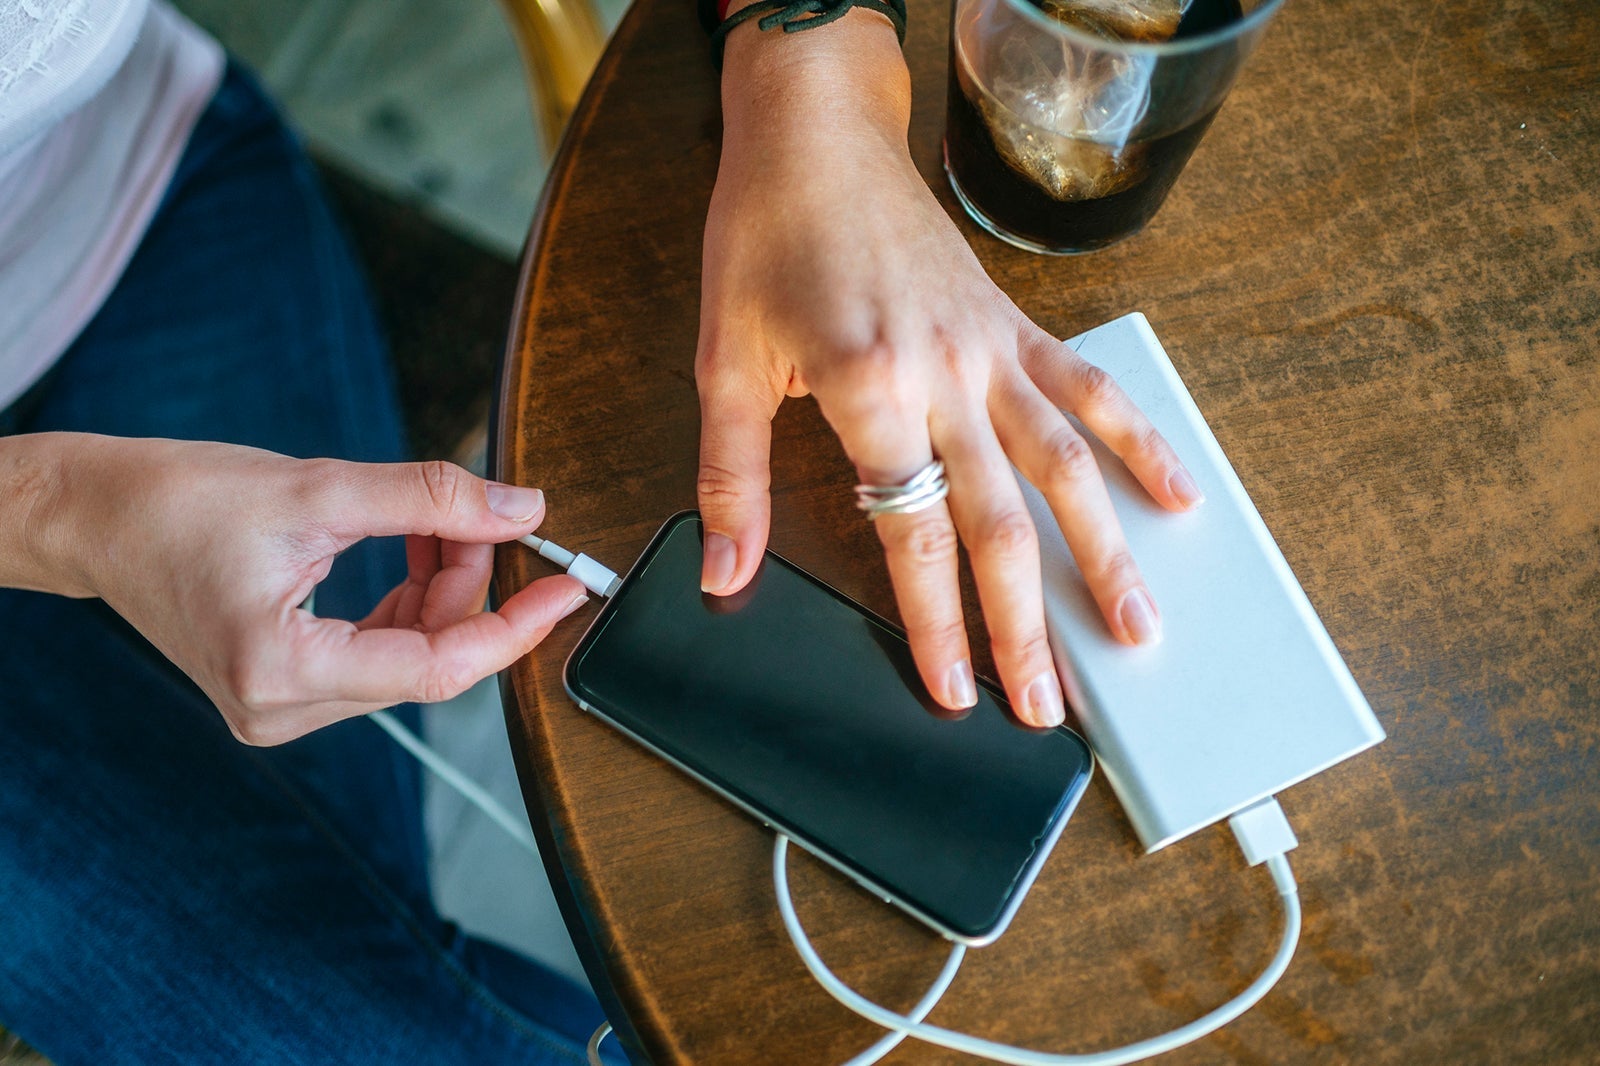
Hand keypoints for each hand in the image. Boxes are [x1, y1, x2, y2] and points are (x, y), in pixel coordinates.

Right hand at [28, 435, 584, 743]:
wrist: (95, 518)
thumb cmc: (176, 500)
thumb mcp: (317, 486)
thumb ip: (430, 499)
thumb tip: (521, 508)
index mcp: (280, 671)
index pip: (438, 669)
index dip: (515, 627)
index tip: (567, 587)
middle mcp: (280, 710)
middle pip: (428, 660)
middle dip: (469, 585)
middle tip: (482, 515)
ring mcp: (280, 708)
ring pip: (409, 657)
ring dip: (440, 590)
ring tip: (431, 521)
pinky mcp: (283, 689)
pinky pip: (378, 654)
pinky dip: (408, 602)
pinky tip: (408, 549)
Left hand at [695, 16, 1201, 725]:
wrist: (814, 137)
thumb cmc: (764, 238)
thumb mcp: (724, 363)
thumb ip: (732, 477)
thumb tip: (726, 572)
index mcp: (868, 387)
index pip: (913, 533)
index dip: (938, 624)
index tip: (957, 691)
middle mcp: (945, 373)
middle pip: (1000, 521)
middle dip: (1028, 624)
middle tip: (1048, 705)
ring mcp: (991, 348)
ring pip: (1065, 465)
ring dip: (1106, 552)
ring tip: (1138, 628)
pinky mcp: (1015, 324)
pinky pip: (1088, 388)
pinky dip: (1138, 441)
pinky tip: (1176, 495)